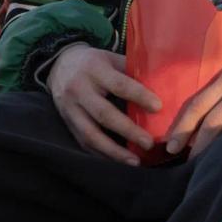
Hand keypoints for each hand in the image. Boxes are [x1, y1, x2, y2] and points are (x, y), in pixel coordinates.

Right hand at [48, 44, 161, 165]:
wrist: (59, 65)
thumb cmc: (94, 62)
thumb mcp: (111, 58)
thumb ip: (131, 72)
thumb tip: (162, 86)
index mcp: (95, 70)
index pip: (119, 85)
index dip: (139, 96)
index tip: (158, 107)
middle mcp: (80, 90)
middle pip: (104, 114)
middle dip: (128, 130)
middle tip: (148, 143)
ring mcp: (70, 109)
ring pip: (90, 134)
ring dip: (113, 151)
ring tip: (134, 161)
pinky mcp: (66, 123)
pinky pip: (83, 142)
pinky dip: (100, 154)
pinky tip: (117, 162)